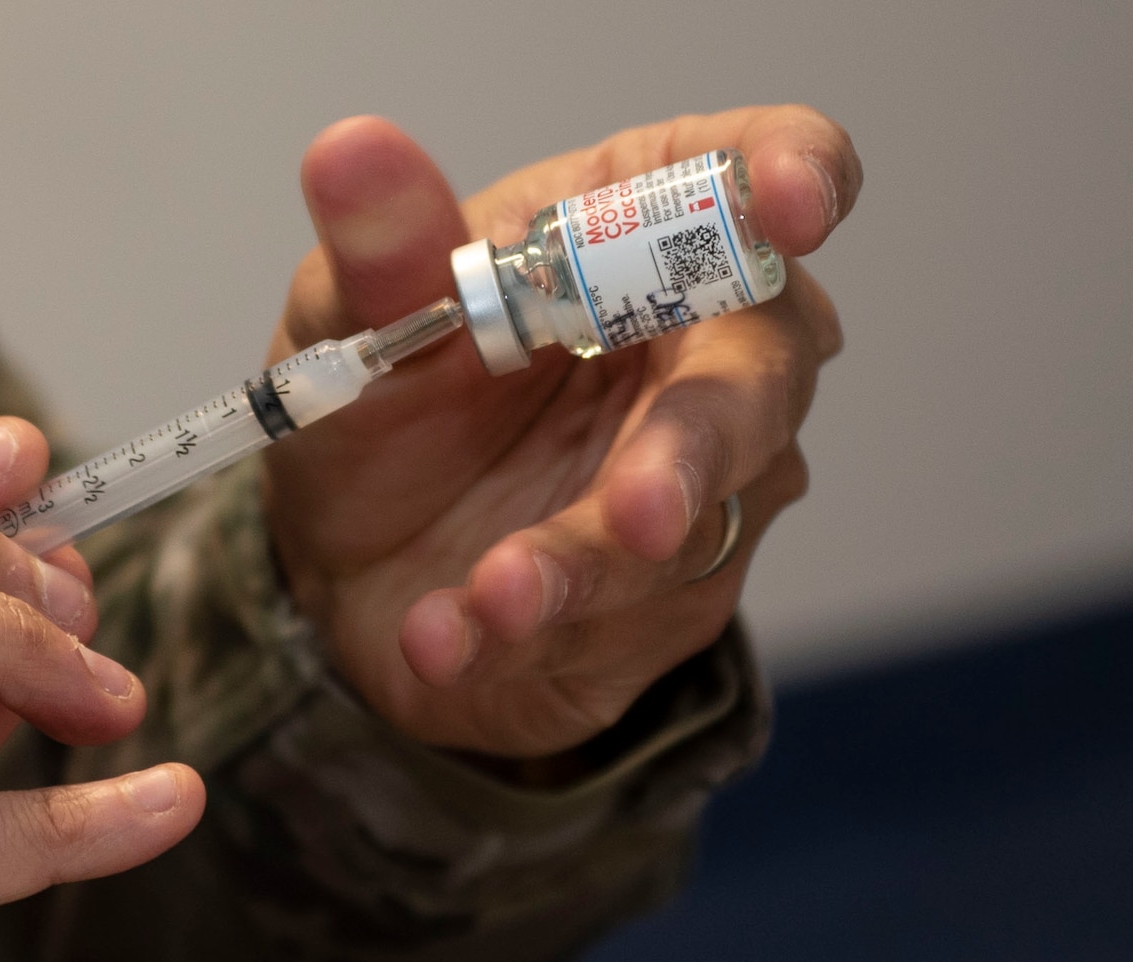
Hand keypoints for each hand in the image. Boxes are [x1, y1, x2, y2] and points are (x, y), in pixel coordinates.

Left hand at [265, 107, 857, 756]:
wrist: (340, 571)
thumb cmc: (382, 411)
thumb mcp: (351, 324)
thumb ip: (378, 254)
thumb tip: (353, 153)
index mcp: (629, 232)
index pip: (746, 173)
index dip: (792, 172)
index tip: (792, 205)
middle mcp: (699, 354)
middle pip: (760, 380)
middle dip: (693, 449)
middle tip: (639, 510)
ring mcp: (702, 489)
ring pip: (689, 530)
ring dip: (583, 570)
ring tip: (489, 596)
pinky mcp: (665, 604)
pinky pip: (623, 624)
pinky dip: (528, 636)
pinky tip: (445, 638)